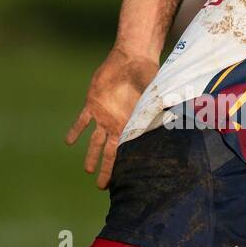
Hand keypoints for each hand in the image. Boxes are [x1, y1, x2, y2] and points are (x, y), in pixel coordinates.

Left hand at [66, 45, 157, 187]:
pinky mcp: (92, 104)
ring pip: (95, 142)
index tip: (122, 182)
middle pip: (109, 153)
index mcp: (130, 125)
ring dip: (91, 156)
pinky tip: (69, 142)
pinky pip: (82, 121)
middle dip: (106, 170)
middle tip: (102, 187)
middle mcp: (117, 125)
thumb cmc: (146, 75)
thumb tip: (176, 119)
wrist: (131, 59)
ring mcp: (104, 116)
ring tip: (88, 170)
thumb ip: (159, 109)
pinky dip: (75, 131)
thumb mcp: (154, 94)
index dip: (122, 166)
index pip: (125, 150)